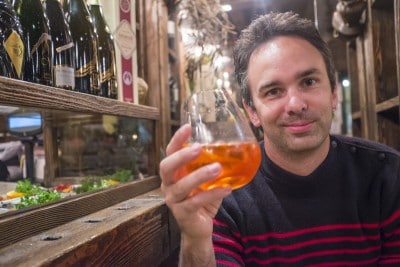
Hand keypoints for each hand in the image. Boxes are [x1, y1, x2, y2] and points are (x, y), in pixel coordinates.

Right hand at [160, 124, 231, 240]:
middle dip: (182, 156)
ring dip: (200, 175)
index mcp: (172, 173)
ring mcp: (173, 200)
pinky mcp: (182, 213)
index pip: (170, 152)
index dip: (177, 140)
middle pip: (167, 167)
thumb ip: (210, 166)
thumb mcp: (204, 180)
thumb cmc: (201, 199)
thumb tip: (234, 147)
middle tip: (199, 147)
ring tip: (218, 168)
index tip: (188, 127)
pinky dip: (212, 194)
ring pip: (181, 186)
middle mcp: (168, 184)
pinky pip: (196, 202)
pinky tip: (227, 188)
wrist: (199, 227)